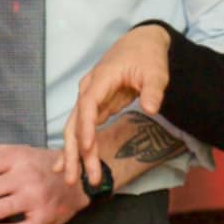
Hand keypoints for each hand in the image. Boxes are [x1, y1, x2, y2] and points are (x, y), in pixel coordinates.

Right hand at [61, 24, 170, 185]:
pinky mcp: (95, 106)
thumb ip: (154, 89)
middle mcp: (89, 89)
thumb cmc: (147, 56)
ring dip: (74, 154)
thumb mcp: (156, 71)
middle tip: (74, 178)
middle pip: (75, 122)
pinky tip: (67, 165)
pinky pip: (82, 129)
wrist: (141, 43)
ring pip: (75, 129)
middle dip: (74, 151)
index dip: (86, 127)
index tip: (88, 148)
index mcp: (102, 78)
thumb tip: (152, 108)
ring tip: (71, 180)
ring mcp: (90, 98)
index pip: (88, 104)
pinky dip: (76, 147)